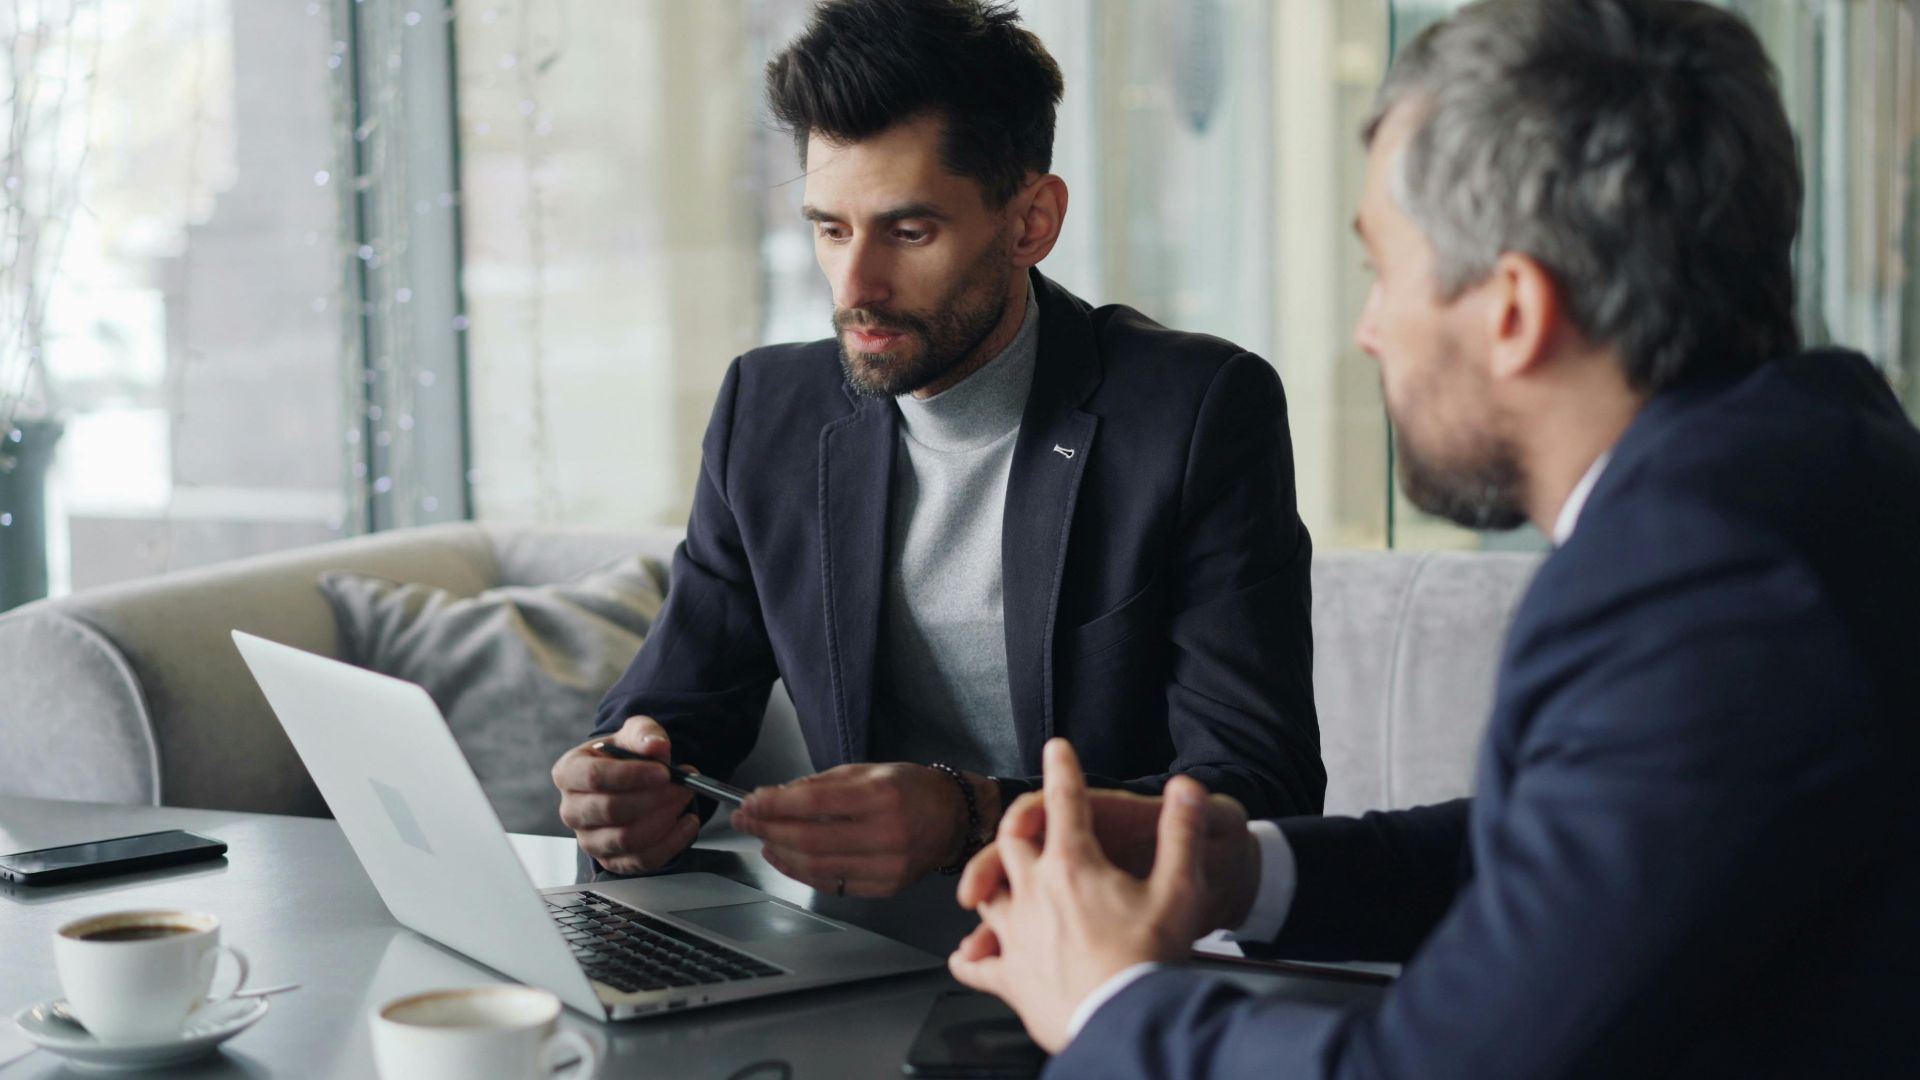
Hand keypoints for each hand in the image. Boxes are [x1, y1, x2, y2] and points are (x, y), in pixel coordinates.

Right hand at [551, 716, 697, 873]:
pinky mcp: (611, 861)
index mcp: (569, 773)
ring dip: (665, 819)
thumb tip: (655, 745)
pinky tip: (688, 822)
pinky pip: (643, 860)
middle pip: (611, 810)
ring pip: (627, 839)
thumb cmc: (625, 757)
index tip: (664, 772)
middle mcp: (572, 810)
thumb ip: (644, 733)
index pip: (594, 776)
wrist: (628, 782)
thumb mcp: (634, 734)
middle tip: (682, 786)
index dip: (632, 775)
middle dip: (654, 798)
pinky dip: (673, 842)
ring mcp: (589, 840)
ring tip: (685, 799)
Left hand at [729, 763, 999, 897]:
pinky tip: (786, 858)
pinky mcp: (886, 887)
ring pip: (816, 866)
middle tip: (747, 820)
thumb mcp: (867, 770)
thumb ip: (820, 784)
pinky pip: (833, 884)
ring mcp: (888, 866)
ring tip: (763, 838)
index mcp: (882, 795)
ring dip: (780, 853)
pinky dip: (802, 872)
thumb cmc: (910, 788)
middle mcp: (887, 833)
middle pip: (809, 839)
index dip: (774, 804)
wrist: (955, 817)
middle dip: (768, 829)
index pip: (813, 804)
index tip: (749, 802)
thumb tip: (773, 796)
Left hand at [947, 740, 1223, 1053]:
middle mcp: (1035, 892)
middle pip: (1011, 841)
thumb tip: (1187, 787)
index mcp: (1074, 865)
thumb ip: (1183, 831)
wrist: (1129, 1022)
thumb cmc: (1151, 960)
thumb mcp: (1181, 889)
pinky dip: (973, 959)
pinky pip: (979, 965)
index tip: (1057, 749)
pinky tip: (968, 958)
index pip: (1064, 801)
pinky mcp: (1012, 978)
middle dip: (1020, 824)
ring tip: (996, 883)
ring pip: (988, 896)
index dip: (1062, 770)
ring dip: (992, 884)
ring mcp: (1017, 935)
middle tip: (1030, 818)